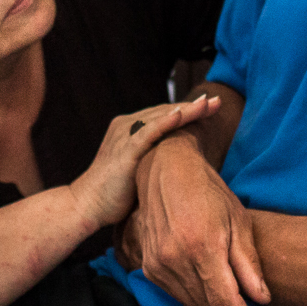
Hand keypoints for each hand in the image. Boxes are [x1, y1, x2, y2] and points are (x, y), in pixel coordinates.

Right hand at [65, 95, 219, 230]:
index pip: (164, 115)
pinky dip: (166, 122)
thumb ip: (154, 158)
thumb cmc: (115, 193)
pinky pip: (148, 132)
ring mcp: (125, 136)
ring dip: (186, 110)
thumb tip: (179, 163)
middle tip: (218, 100)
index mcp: (130, 129)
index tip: (211, 107)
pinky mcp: (125, 150)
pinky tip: (182, 114)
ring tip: (208, 103)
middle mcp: (126, 126)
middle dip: (193, 106)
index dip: (188, 111)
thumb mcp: (138, 169)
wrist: (88, 205)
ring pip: (161, 117)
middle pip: (165, 111)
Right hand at [132, 135, 272, 305]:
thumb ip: (248, 264)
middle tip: (250, 302)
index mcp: (203, 247)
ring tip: (228, 285)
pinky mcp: (149, 265)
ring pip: (193, 305)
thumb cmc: (209, 191)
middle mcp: (175, 259)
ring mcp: (158, 264)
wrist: (166, 170)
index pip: (226, 302)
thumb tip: (261, 299)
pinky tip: (205, 278)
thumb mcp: (239, 221)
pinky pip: (176, 295)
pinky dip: (194, 295)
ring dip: (214, 304)